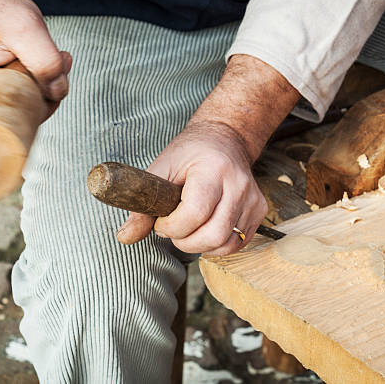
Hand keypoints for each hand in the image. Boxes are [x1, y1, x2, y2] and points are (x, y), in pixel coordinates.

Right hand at [0, 0, 71, 118]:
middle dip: (51, 84)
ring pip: (33, 102)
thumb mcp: (24, 28)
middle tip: (58, 54)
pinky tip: (41, 57)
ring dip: (47, 79)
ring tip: (45, 50)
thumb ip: (46, 62)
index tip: (51, 63)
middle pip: (31, 110)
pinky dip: (40, 77)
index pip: (25, 114)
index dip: (48, 95)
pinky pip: (28, 94)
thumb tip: (59, 91)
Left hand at [116, 55, 300, 255]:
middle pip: (213, 235)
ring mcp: (253, 199)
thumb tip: (125, 236)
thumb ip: (142, 203)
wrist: (226, 138)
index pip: (194, 214)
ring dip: (201, 246)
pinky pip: (238, 242)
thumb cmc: (190, 152)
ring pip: (227, 244)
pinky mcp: (260, 210)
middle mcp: (238, 185)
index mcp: (213, 170)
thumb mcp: (162, 168)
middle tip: (174, 230)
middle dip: (186, 242)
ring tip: (189, 229)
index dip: (171, 227)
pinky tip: (206, 229)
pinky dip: (218, 245)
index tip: (161, 221)